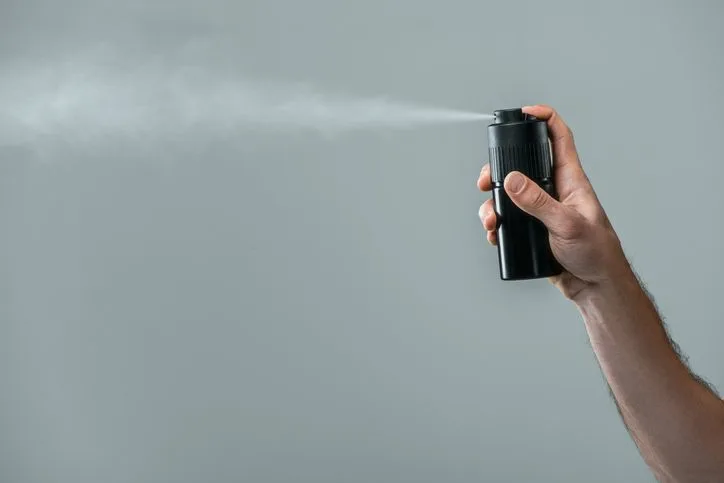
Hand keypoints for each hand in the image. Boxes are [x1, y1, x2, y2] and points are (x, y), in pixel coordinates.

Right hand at [477, 105, 628, 298]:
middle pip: (522, 166)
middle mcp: (555, 190)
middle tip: (485, 181)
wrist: (595, 287)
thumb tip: (512, 180)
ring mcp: (543, 210)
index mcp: (570, 180)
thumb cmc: (595, 253)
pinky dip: (497, 224)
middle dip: (499, 171)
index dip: (543, 119)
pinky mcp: (534, 229)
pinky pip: (509, 219)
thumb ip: (538, 202)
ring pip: (510, 195)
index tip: (524, 112)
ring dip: (494, 204)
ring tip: (490, 220)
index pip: (558, 138)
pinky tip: (495, 234)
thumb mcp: (566, 225)